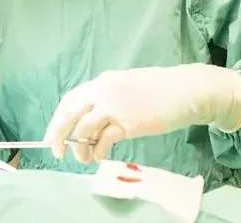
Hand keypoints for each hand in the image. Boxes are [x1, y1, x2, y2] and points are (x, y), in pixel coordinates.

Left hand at [44, 64, 240, 163]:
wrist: (187, 90)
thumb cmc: (160, 90)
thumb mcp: (127, 86)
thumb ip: (108, 97)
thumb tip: (90, 118)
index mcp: (103, 81)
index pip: (71, 99)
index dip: (58, 118)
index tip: (53, 134)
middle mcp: (104, 90)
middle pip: (70, 113)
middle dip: (59, 133)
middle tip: (56, 151)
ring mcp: (115, 106)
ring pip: (84, 130)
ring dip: (81, 148)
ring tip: (85, 158)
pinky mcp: (128, 122)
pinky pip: (104, 141)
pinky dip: (98, 152)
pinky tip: (100, 157)